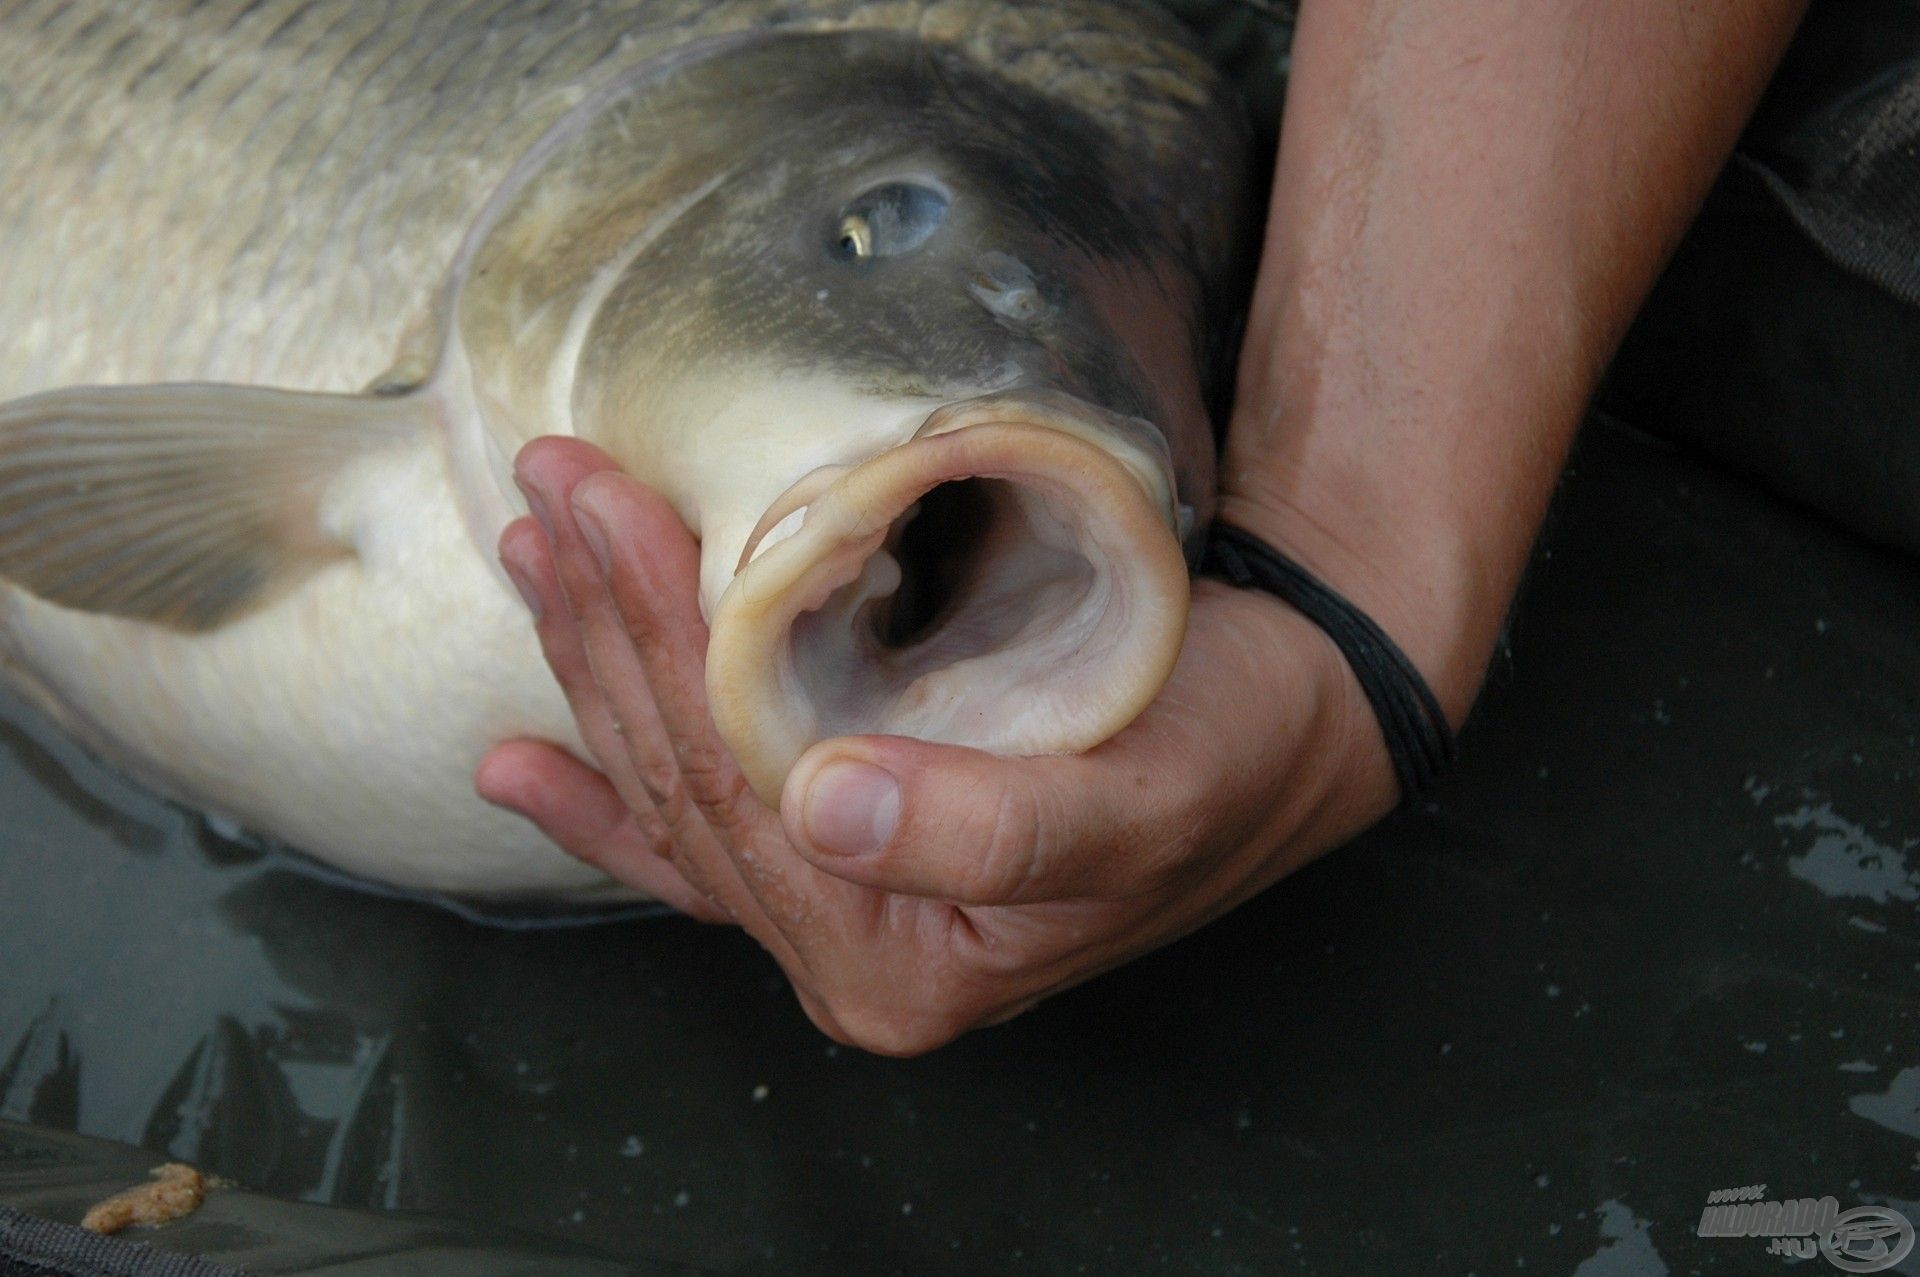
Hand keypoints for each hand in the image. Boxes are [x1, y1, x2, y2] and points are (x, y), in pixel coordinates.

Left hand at [475, 437, 1402, 1054]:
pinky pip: (702, 835)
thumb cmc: (1232, 748)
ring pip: (681, 790)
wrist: (1295, 717)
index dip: (661, 645)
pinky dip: (607, 798)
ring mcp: (841, 910)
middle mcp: (851, 954)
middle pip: (690, 784)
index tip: (605, 510)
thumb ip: (992, 827)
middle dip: (610, 633)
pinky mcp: (850, 857)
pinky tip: (525, 764)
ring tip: (536, 561)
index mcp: (903, 962)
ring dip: (600, 673)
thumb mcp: (1141, 793)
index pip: (740, 791)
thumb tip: (827, 807)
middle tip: (554, 490)